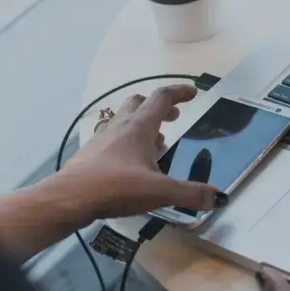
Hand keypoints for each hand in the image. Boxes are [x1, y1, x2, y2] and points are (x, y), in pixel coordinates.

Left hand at [45, 84, 223, 222]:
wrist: (71, 197)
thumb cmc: (116, 187)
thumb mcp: (160, 192)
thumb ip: (191, 194)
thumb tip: (219, 198)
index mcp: (139, 127)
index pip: (162, 98)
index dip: (179, 92)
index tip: (193, 92)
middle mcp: (120, 126)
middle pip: (139, 102)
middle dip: (159, 106)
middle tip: (173, 117)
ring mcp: (103, 138)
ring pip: (124, 119)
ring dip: (143, 124)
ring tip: (157, 142)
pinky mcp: (91, 154)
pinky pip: (114, 138)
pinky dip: (128, 142)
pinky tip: (133, 163)